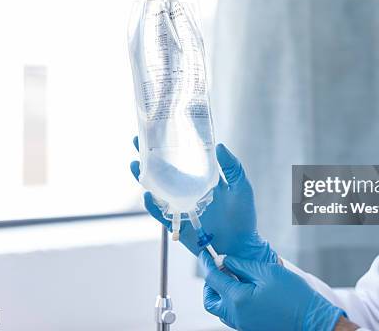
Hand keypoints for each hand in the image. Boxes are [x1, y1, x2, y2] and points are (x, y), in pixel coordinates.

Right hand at [130, 137, 276, 261]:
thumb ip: (232, 168)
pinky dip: (152, 205)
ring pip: (157, 190)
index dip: (170, 146)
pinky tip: (147, 195)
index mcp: (202, 179)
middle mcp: (188, 190)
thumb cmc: (243, 217)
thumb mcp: (241, 188)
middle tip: (136, 140)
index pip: (183, 158)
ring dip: (144, 178)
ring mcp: (181, 206)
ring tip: (135, 164)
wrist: (240, 248)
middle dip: (149, 157)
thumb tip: (219, 146)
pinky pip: (161, 214)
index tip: (159, 131)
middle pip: (164, 171)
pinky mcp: (177, 223)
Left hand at [199, 252, 347, 330]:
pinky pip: (232, 314)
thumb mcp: (267, 272)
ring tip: (233, 277)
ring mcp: (242, 324)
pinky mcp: (250, 327)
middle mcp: (235, 315)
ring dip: (220, 293)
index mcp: (237, 299)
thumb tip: (225, 261)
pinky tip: (244, 289)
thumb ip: (242, 265)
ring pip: (220, 309)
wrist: (312, 319)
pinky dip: (231, 301)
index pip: (212, 279)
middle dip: (210, 283)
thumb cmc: (294, 295)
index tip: (205, 254)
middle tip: (219, 268)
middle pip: (210, 299)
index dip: (207, 263)